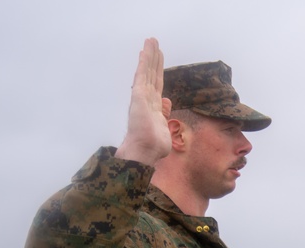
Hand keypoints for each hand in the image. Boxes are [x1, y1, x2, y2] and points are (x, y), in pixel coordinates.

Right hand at [115, 38, 171, 165]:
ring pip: (146, 70)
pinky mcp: (139, 95)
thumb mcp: (164, 125)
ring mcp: (141, 96)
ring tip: (151, 40)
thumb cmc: (154, 145)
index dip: (157, 70)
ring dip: (149, 54)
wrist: (145, 150)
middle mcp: (146, 98)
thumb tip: (166, 102)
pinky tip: (145, 50)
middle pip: (151, 73)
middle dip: (153, 58)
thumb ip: (164, 113)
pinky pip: (142, 74)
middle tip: (154, 42)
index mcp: (153, 106)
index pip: (156, 83)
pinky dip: (144, 62)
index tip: (158, 57)